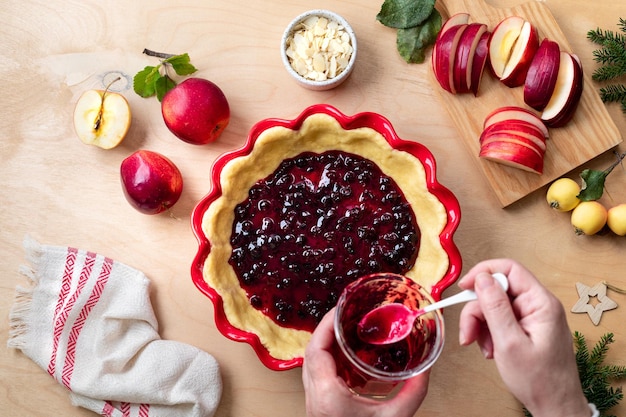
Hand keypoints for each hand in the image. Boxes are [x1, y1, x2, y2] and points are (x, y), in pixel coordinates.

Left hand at [302, 308, 429, 416]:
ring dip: (328, 346)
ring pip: (313, 364)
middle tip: (346, 317)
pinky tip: (351, 362)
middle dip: (328, 331)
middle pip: (311, 352)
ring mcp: (314, 403)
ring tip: (349, 335)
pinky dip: (332, 363)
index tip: (339, 310)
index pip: (316, 349)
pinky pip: (319, 376)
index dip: (325, 325)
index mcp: (327, 396)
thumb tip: (426, 366)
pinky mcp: (320, 408)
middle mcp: (314, 397)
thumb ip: (413, 390)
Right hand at [458, 259, 589, 416]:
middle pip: (497, 291)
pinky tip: (492, 351)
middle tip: (468, 334)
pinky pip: (500, 320)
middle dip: (477, 311)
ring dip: (482, 326)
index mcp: (541, 303)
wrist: (555, 407)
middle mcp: (538, 305)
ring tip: (484, 349)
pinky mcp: (526, 328)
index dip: (483, 273)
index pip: (509, 269)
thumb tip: (481, 278)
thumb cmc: (540, 381)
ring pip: (495, 307)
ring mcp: (532, 317)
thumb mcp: (509, 343)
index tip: (464, 288)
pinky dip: (489, 334)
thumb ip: (495, 307)